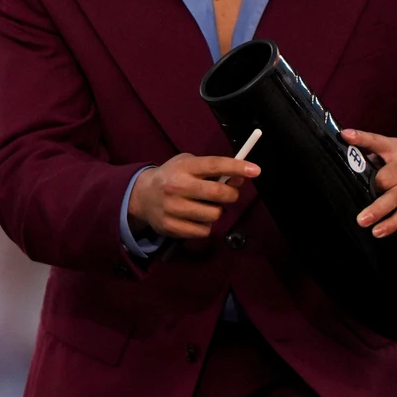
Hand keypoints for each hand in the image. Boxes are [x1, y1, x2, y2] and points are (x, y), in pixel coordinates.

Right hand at [129, 152, 259, 240]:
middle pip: (218, 193)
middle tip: (228, 195)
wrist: (142, 196)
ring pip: (214, 215)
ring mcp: (173, 208)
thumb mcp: (189, 165)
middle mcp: (177, 186)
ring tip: (204, 207)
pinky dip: (205, 226)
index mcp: (183, 167)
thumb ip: (214, 171)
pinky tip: (195, 218)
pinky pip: (204, 231)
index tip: (255, 170)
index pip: (214, 165)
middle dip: (231, 195)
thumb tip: (240, 180)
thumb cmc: (172, 177)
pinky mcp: (171, 226)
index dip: (236, 167)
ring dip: (216, 212)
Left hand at [343, 129, 396, 237]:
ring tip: (362, 221)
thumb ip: (369, 158)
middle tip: (357, 196)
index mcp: (396, 148)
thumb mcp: (389, 160)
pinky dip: (390, 223)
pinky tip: (378, 231)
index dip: (361, 138)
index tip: (345, 136)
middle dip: (372, 188)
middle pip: (385, 177)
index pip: (377, 142)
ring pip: (394, 197)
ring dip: (378, 210)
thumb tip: (341, 159)